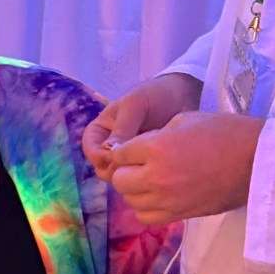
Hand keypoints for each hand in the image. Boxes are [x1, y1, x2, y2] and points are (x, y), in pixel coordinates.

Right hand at [83, 74, 201, 180]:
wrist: (184, 97)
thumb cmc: (153, 95)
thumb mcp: (135, 105)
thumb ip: (123, 128)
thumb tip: (110, 153)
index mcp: (101, 130)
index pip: (90, 149)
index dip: (98, 156)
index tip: (114, 157)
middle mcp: (111, 146)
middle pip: (102, 168)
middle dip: (114, 170)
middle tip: (133, 166)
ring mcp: (128, 158)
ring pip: (119, 176)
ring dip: (130, 175)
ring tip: (147, 165)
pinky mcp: (144, 165)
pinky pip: (138, 178)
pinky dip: (144, 176)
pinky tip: (156, 168)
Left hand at [109, 111, 263, 224]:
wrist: (258, 161)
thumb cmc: (225, 132)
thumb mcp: (185, 119)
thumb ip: (155, 134)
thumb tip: (137, 149)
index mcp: (157, 148)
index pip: (118, 153)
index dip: (123, 149)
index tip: (132, 148)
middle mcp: (157, 177)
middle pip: (119, 180)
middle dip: (125, 170)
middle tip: (140, 163)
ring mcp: (168, 200)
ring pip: (130, 201)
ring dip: (135, 190)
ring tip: (150, 179)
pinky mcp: (180, 215)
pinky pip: (146, 218)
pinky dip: (146, 207)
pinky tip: (158, 196)